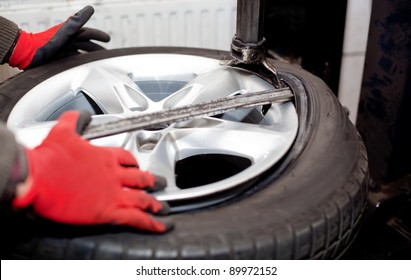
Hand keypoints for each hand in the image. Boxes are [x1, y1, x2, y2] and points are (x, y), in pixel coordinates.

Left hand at [7, 6, 109, 69]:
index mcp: (71, 33)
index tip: (108, 38)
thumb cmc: (46, 43)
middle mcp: (68, 41)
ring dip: (90, 56)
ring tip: (98, 61)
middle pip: (86, 44)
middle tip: (106, 53)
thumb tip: (90, 8)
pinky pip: (75, 60)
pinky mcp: (60, 58)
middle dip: (97, 48)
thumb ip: (77, 21)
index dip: (98, 35)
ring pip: (81, 52)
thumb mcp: (65, 31)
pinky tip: (84, 67)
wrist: (28, 54)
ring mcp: (64, 50)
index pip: (88, 33)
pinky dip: (82, 63)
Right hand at [13, 111, 171, 232]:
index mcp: (104, 156)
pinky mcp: (107, 211)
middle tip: (159, 184)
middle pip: (140, 178)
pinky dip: (150, 223)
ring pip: (142, 198)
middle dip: (152, 182)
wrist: (36, 177)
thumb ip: (74, 121)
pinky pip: (135, 218)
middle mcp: (113, 174)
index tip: (137, 166)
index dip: (134, 163)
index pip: (128, 158)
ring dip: (155, 204)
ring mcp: (112, 193)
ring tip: (163, 208)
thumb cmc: (47, 159)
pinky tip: (159, 226)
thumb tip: (79, 116)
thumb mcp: (62, 132)